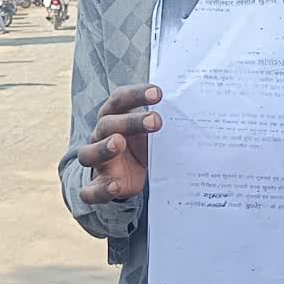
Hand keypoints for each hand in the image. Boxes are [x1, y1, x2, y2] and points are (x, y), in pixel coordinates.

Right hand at [76, 84, 162, 203]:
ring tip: (118, 143)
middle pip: (107, 124)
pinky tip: (114, 186)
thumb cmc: (139, 146)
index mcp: (113, 116)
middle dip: (130, 121)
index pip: (120, 100)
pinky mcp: (97, 185)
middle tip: (156, 121)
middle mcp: (100, 136)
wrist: (125, 175)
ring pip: (89, 153)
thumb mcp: (149, 133)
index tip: (159, 93)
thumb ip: (162, 124)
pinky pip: (90, 189)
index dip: (137, 95)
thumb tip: (194, 113)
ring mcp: (96, 161)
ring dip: (103, 148)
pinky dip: (100, 189)